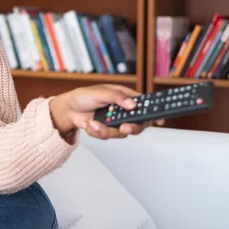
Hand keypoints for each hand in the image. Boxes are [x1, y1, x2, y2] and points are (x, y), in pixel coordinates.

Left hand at [49, 84, 164, 139]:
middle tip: (123, 127)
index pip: (144, 105)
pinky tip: (89, 124)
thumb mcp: (101, 92)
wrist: (69, 110)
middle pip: (138, 124)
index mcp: (125, 98)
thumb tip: (132, 104)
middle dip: (132, 127)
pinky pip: (107, 136)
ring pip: (121, 133)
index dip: (154, 112)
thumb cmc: (84, 96)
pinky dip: (97, 132)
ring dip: (106, 130)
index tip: (160, 120)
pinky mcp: (106, 130)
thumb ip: (117, 97)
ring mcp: (115, 122)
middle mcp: (123, 111)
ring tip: (93, 123)